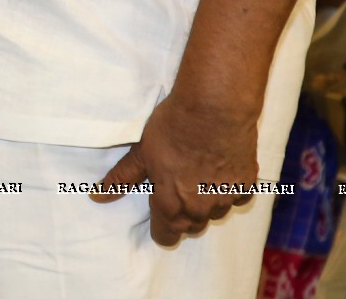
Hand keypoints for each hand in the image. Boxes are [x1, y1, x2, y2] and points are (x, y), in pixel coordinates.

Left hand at [91, 92, 259, 246]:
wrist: (214, 108)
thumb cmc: (171, 129)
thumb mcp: (140, 153)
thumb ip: (122, 179)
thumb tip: (98, 196)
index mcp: (171, 205)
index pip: (166, 236)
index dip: (159, 226)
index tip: (157, 210)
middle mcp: (201, 209)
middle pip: (190, 226)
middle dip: (182, 214)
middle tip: (175, 186)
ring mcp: (226, 199)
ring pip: (214, 213)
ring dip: (206, 202)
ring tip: (197, 174)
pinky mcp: (247, 184)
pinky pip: (237, 197)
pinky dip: (228, 189)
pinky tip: (220, 169)